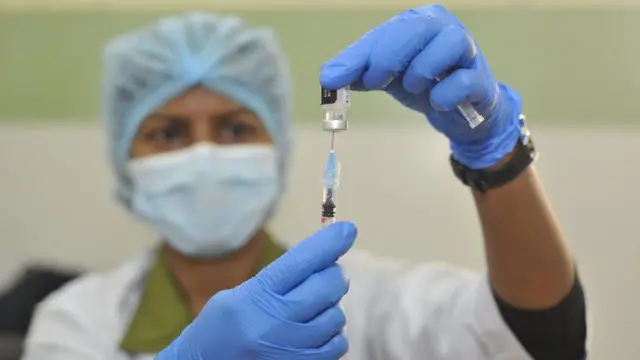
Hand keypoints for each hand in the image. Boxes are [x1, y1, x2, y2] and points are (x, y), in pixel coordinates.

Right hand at [156, 222, 356, 359]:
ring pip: (336, 316)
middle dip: (332, 275)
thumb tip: (321, 260)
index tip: (348, 230)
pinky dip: (331, 335)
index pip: (301, 261)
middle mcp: (276, 322)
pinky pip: (337, 344)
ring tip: (309, 311)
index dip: (328, 243)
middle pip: (327, 286)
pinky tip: (313, 333)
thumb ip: (278, 280)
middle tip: (327, 275)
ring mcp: (292, 349)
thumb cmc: (220, 329)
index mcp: (256, 296)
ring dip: (329, 308)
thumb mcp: (238, 296)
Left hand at [320, 4, 523, 168]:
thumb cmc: (423, 86)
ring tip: (413, 87)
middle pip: (417, 28)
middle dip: (389, 56)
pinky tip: (436, 103)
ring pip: (450, 43)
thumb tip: (327, 75)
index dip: (359, 55)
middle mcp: (444, 28)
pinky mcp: (481, 79)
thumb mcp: (387, 78)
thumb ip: (359, 73)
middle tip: (374, 81)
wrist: (459, 112)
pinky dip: (446, 93)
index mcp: (418, 22)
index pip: (386, 32)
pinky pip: (464, 80)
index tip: (335, 78)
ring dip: (423, 69)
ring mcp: (468, 52)